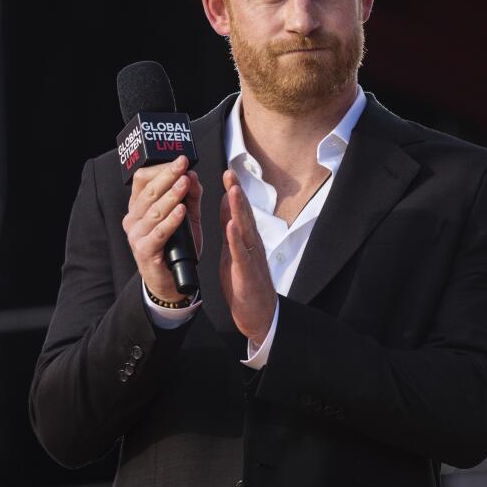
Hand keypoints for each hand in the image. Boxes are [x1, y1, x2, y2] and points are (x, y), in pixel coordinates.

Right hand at [121, 155, 201, 302]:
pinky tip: (182, 210)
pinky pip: (159, 232)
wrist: (171, 281)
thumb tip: (193, 175)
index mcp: (139, 207)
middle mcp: (133, 219)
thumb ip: (190, 197)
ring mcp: (136, 235)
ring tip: (185, 183)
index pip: (142, 180)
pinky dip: (171, 220)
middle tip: (182, 164)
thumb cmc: (176, 247)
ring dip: (171, 195)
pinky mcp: (144, 251)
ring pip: (154, 210)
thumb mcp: (187, 218)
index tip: (179, 160)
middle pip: (148, 191)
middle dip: (167, 176)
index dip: (160, 168)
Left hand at [218, 169, 276, 344]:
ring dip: (239, 210)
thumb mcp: (234, 251)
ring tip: (233, 191)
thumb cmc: (245, 284)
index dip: (234, 191)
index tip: (228, 172)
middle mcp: (251, 244)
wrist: (258, 314)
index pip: (240, 211)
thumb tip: (228, 203)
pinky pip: (241, 253)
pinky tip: (231, 227)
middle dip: (238, 193)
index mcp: (246, 239)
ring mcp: (251, 257)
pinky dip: (236, 239)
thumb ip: (231, 227)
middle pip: (245, 214)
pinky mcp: (246, 273)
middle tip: (230, 173)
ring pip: (245, 229)